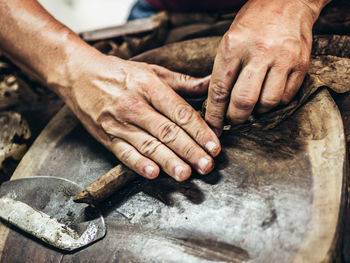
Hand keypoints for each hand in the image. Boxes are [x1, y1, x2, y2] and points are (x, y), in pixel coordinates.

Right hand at [61, 54, 220, 180]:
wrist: (77, 75)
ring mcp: (118, 123)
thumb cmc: (118, 73)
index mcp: (148, 86)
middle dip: (190, 150)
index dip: (199, 130)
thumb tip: (210, 84)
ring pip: (148, 145)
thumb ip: (182, 82)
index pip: (179, 112)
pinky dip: (138, 164)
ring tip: (185, 174)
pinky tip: (153, 173)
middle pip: (167, 131)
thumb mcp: (151, 71)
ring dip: (168, 161)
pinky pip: (124, 153)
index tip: (214, 145)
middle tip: (207, 166)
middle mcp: (134, 106)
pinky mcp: (106, 137)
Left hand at [205, 0, 321, 135]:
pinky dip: (275, 103)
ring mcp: (282, 58)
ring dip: (257, 111)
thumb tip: (216, 103)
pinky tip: (269, 94)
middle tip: (234, 119)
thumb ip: (223, 70)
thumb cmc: (253, 22)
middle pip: (244, 101)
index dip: (215, 114)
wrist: (288, 1)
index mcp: (233, 46)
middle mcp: (259, 52)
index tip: (213, 127)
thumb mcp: (229, 40)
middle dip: (236, 118)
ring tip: (253, 105)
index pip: (220, 90)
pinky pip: (286, 97)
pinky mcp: (301, 64)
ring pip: (267, 103)